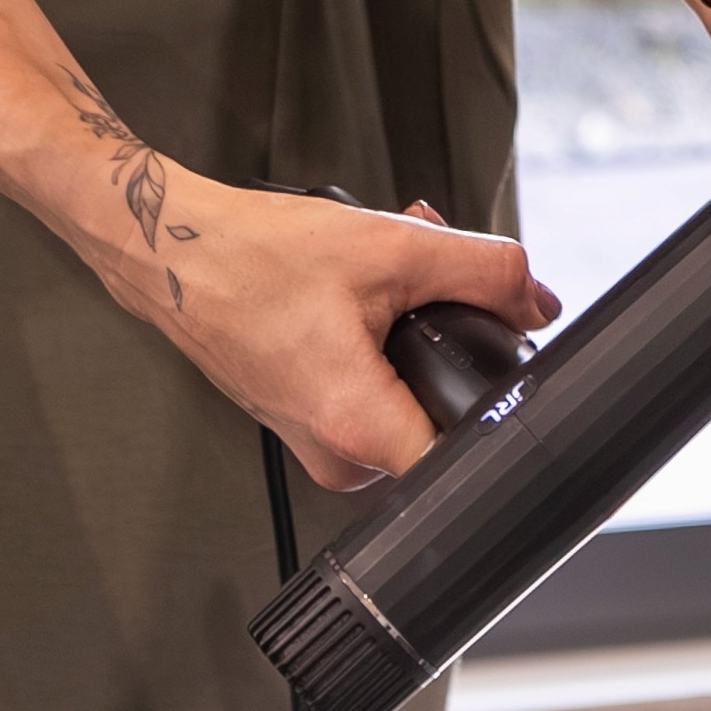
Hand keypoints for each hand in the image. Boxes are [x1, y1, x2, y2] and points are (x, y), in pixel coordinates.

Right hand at [130, 182, 562, 490]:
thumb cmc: (254, 258)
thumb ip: (484, 272)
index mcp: (356, 426)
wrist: (172, 254)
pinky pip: (372, 389)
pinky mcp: (308, 420)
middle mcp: (335, 454)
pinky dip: (386, 334)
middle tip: (438, 272)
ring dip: (422, 321)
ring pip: (409, 393)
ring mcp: (318, 442)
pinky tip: (374, 284)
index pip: (464, 463)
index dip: (502, 414)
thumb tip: (538, 302)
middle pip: (443, 413)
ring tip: (403, 261)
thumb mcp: (392, 248)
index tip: (511, 368)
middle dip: (459, 331)